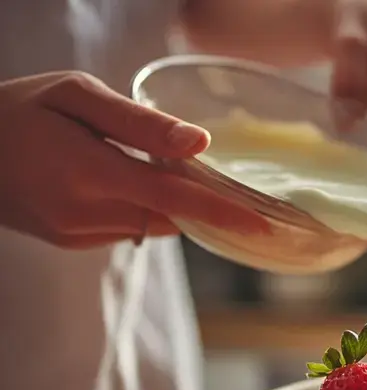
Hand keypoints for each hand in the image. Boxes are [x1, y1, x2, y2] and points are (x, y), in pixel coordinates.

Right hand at [0, 72, 270, 248]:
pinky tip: (139, 183)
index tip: (266, 225)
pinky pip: (130, 228)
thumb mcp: (76, 95)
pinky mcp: (72, 241)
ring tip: (188, 176)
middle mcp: (84, 213)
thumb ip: (139, 121)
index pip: (174, 198)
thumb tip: (200, 142)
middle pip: (171, 215)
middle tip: (245, 191)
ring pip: (154, 224)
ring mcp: (76, 233)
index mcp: (88, 172)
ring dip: (177, 205)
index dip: (224, 212)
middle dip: (209, 205)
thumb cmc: (20, 108)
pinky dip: (147, 210)